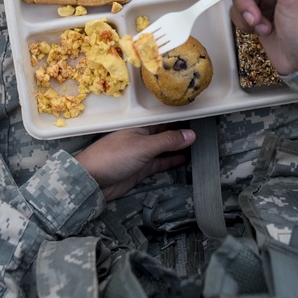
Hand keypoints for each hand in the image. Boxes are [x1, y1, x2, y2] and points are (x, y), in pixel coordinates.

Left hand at [75, 126, 194, 200]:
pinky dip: (173, 160)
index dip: (182, 116)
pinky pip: (161, 162)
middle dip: (184, 131)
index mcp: (141, 126)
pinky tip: (186, 158)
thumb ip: (168, 141)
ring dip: (181, 147)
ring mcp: (142, 153)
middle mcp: (143, 137)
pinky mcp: (142, 168)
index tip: (201, 115)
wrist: (91, 182)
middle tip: (207, 130)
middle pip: (167, 132)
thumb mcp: (143, 147)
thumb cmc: (112, 157)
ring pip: (166, 148)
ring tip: (202, 144)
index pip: (165, 118)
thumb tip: (191, 134)